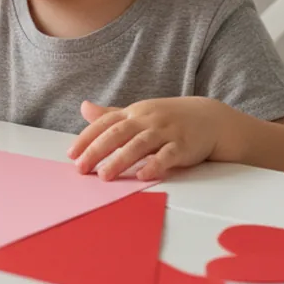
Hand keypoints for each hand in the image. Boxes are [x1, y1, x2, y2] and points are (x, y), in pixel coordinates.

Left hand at [68, 97, 225, 180]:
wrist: (211, 118)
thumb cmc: (169, 119)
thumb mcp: (139, 113)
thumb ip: (111, 114)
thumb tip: (83, 108)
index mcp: (134, 112)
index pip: (105, 123)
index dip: (87, 138)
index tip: (72, 154)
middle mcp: (147, 120)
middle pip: (118, 133)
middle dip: (97, 150)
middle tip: (81, 168)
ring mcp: (166, 132)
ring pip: (139, 144)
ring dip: (121, 160)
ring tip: (104, 176)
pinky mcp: (184, 146)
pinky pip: (168, 155)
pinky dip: (155, 164)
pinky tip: (143, 175)